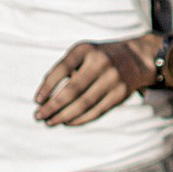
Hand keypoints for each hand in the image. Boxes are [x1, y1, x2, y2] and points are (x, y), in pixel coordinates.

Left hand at [34, 36, 157, 125]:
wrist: (135, 58)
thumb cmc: (99, 57)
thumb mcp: (83, 52)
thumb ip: (65, 68)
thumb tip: (45, 96)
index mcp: (86, 50)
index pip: (62, 68)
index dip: (48, 86)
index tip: (37, 100)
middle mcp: (100, 63)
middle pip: (72, 90)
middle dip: (53, 105)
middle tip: (38, 116)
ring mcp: (112, 79)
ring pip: (84, 103)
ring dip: (64, 115)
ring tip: (50, 121)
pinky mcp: (120, 94)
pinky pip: (96, 110)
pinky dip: (80, 119)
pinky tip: (68, 122)